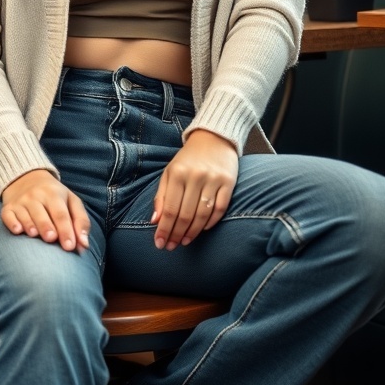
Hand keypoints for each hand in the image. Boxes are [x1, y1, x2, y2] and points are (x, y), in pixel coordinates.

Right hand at [0, 169, 89, 251]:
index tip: (70, 246)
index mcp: (54, 194)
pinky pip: (8, 215)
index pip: (61, 214)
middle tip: (52, 239)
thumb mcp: (72, 201)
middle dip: (47, 226)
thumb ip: (81, 222)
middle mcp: (36, 196)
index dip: (66, 230)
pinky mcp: (8, 208)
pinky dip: (12, 222)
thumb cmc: (55, 196)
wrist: (27, 178)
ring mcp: (21, 201)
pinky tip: (17, 230)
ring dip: (29, 225)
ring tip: (34, 234)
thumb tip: (84, 245)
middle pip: (42, 214)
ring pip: (25, 214)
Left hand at [152, 130, 237, 249]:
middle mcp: (195, 176)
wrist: (214, 138)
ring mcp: (213, 179)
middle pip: (185, 214)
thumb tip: (154, 221)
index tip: (160, 243)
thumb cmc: (188, 159)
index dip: (164, 229)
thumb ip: (161, 196)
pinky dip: (211, 222)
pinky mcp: (229, 182)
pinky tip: (203, 229)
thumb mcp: (169, 172)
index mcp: (177, 173)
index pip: (169, 209)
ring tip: (185, 241)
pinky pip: (220, 208)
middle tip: (171, 246)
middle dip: (176, 234)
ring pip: (202, 215)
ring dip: (193, 232)